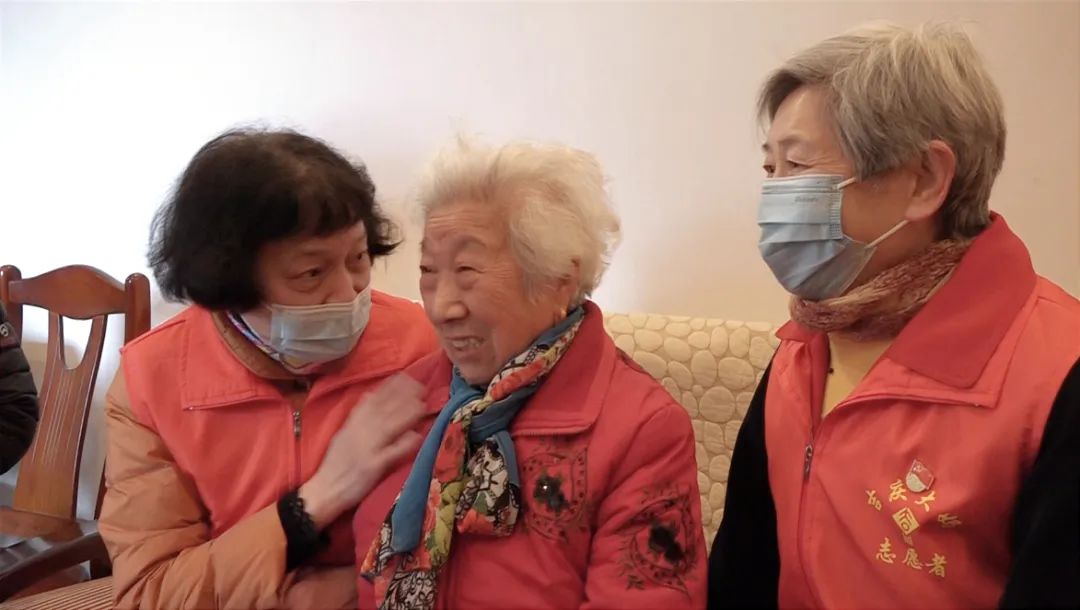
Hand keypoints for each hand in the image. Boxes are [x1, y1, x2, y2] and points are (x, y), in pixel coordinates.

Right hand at [299, 374, 425, 528]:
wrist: (325, 490)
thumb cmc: (335, 464)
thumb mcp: (343, 435)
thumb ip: (357, 417)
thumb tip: (371, 395)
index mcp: (351, 425)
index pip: (371, 400)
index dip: (388, 387)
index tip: (404, 376)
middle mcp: (359, 433)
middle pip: (383, 410)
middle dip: (402, 396)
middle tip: (420, 384)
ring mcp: (367, 449)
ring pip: (389, 427)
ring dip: (407, 414)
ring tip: (422, 405)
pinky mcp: (373, 467)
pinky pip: (391, 453)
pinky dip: (404, 444)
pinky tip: (417, 436)